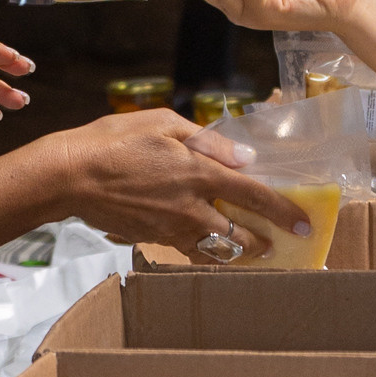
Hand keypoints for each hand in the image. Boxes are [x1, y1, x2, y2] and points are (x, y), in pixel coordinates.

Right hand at [49, 112, 316, 255]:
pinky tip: (206, 246)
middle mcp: (191, 208)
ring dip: (236, 253)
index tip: (305, 223)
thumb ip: (209, 141)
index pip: (254, 196)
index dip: (284, 211)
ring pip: (215, 251)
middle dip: (263, 242)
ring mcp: (171, 229)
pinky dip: (204, 253)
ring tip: (249, 251)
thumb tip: (244, 158)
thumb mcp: (164, 123)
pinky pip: (187, 251)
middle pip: (240, 237)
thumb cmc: (114, 140)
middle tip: (277, 244)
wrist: (70, 176)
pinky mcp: (152, 238)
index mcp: (199, 174)